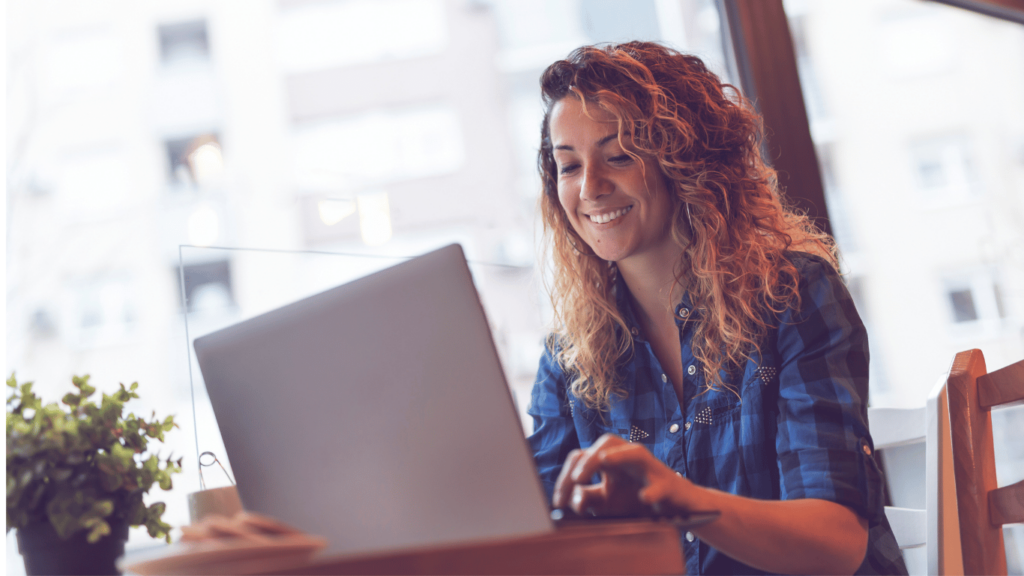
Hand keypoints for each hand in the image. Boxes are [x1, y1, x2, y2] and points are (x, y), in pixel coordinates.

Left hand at [551, 433, 697, 516]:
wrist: (672, 507)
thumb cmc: (634, 499)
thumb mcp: (605, 502)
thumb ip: (587, 499)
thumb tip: (572, 500)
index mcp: (607, 459)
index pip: (581, 457)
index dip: (566, 478)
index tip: (558, 502)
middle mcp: (626, 457)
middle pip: (604, 444)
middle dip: (588, 461)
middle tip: (577, 480)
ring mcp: (648, 467)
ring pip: (634, 452)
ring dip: (618, 456)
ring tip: (604, 462)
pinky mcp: (667, 483)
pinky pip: (660, 484)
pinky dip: (652, 491)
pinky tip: (644, 498)